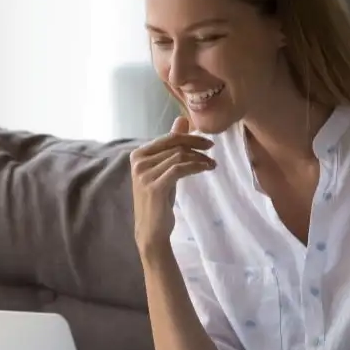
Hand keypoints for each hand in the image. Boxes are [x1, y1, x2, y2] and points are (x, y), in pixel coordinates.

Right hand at [130, 116, 215, 248]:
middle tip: (212, 152)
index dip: (189, 138)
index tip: (207, 143)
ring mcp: (144, 174)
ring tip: (211, 164)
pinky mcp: (154, 186)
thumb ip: (171, 146)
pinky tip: (206, 169)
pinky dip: (196, 166)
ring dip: (199, 159)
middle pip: (174, 146)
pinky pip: (179, 169)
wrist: (151, 230)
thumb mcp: (165, 170)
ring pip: (179, 156)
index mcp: (137, 154)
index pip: (168, 138)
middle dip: (196, 147)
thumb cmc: (159, 200)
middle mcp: (138, 162)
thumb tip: (182, 119)